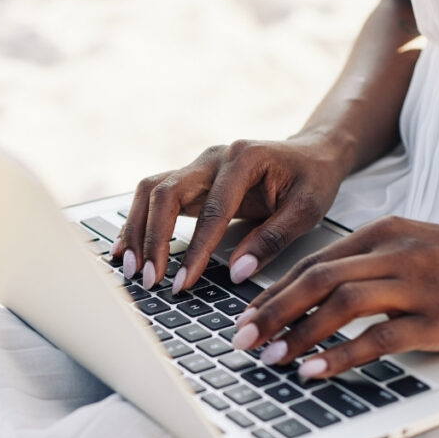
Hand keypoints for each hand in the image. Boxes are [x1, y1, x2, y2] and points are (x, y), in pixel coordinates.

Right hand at [113, 134, 351, 292]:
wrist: (311, 155)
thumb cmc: (312, 180)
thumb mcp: (307, 210)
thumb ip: (272, 240)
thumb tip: (236, 273)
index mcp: (244, 158)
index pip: (211, 210)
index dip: (194, 250)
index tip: (183, 282)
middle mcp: (213, 158)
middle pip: (165, 192)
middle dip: (152, 238)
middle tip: (149, 277)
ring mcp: (197, 166)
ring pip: (150, 191)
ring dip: (137, 230)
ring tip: (130, 267)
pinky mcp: (190, 180)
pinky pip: (153, 197)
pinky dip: (138, 223)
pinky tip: (126, 248)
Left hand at [234, 216, 438, 377]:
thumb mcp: (410, 243)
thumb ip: (365, 261)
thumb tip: (314, 292)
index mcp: (380, 233)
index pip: (313, 262)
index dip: (274, 291)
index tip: (246, 316)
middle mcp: (393, 253)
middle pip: (317, 278)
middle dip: (272, 310)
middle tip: (242, 338)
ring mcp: (416, 284)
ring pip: (342, 303)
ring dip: (299, 332)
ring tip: (270, 356)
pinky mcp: (438, 318)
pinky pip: (380, 337)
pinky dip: (341, 354)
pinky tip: (314, 369)